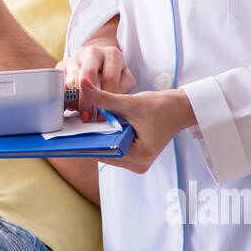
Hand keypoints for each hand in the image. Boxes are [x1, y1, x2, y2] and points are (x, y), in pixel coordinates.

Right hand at [59, 41, 135, 121]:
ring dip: (74, 100)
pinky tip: (71, 105)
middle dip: (87, 99)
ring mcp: (75, 57)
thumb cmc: (113, 72)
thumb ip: (121, 91)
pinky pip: (59, 84)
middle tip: (87, 116)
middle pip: (87, 75)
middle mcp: (93, 52)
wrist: (97, 57)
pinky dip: (64, 97)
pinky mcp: (62, 65)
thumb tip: (110, 108)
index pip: (109, 77)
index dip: (107, 98)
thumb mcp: (124, 79)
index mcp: (112, 55)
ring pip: (71, 80)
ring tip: (79, 111)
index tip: (104, 113)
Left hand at [77, 75, 195, 174]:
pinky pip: (114, 149)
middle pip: (105, 153)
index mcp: (139, 156)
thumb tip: (84, 86)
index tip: (70, 133)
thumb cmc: (161, 107)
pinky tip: (98, 127)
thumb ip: (104, 98)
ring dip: (99, 139)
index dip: (87, 141)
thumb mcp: (130, 102)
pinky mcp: (135, 157)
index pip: (104, 152)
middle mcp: (138, 165)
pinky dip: (107, 138)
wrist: (179, 109)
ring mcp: (136, 163)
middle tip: (74, 126)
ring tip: (84, 126)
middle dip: (91, 139)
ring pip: (108, 151)